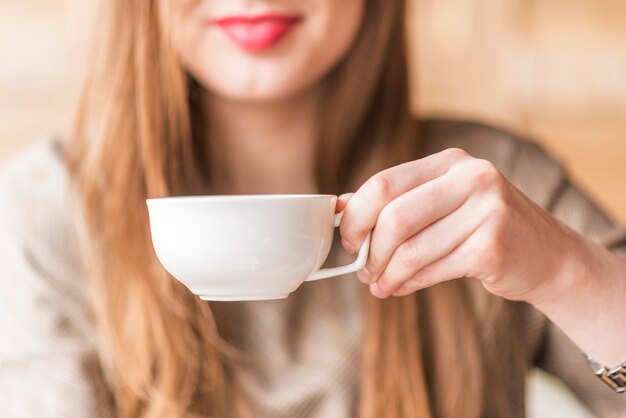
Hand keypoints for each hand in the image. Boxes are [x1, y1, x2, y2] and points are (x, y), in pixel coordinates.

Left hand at [338, 148, 583, 303]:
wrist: (549, 256)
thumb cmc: (484, 228)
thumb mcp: (443, 203)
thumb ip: (396, 202)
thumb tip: (340, 206)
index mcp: (451, 161)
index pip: (384, 183)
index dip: (357, 215)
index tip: (349, 240)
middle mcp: (472, 177)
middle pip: (394, 217)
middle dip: (370, 250)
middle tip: (363, 270)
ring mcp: (488, 210)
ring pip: (411, 250)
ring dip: (387, 274)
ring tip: (380, 286)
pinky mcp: (493, 246)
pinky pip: (432, 270)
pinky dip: (409, 284)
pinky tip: (401, 288)